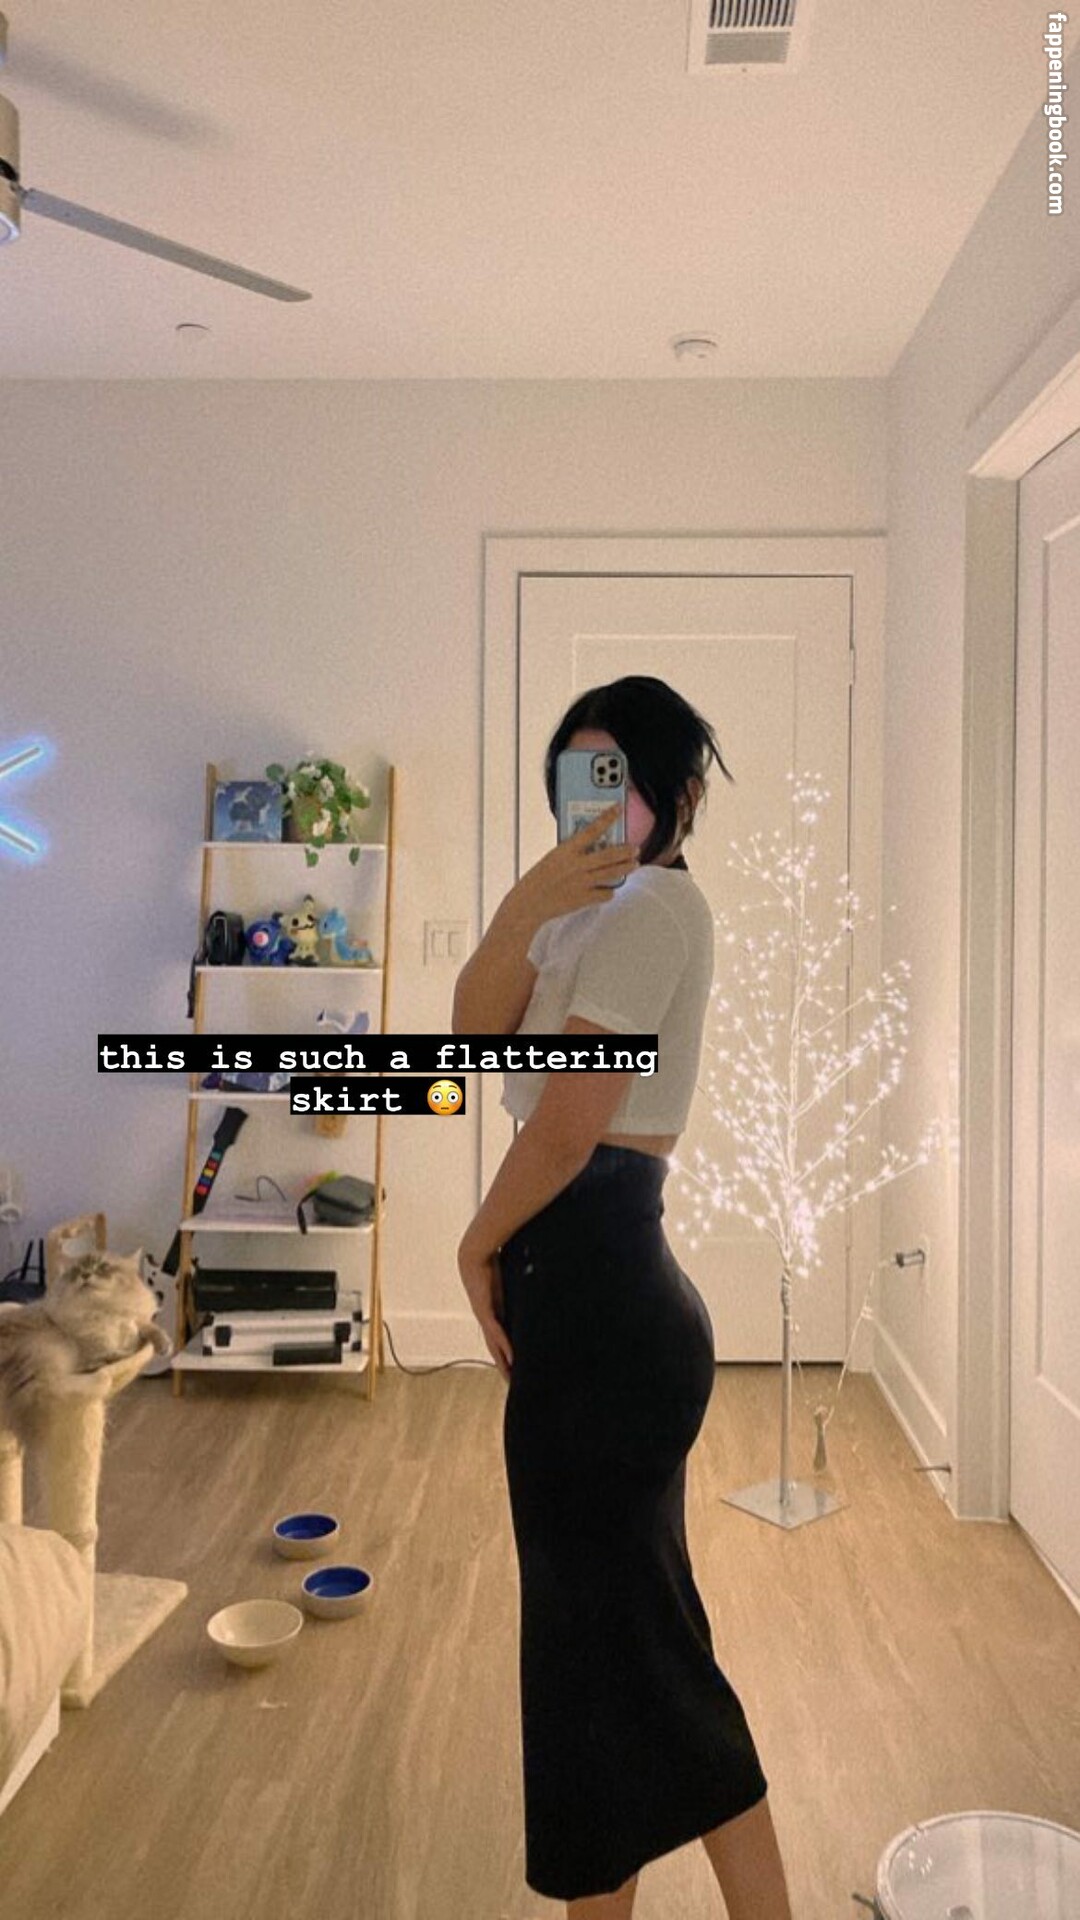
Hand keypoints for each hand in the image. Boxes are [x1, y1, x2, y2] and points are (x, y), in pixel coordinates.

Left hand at [457, 1238, 513, 1382]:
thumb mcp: (509, 1280)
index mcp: (493, 1313)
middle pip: (496, 1348)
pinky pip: (496, 1332)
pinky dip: (503, 1346)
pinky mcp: (485, 1310)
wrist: (474, 1253)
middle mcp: (487, 1319)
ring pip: (495, 1345)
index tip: (515, 1369)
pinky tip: (511, 1358)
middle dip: (504, 1366)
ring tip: (511, 1378)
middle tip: (513, 1383)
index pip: (500, 1339)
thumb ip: (521, 1286)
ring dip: (503, 1363)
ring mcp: (485, 1316)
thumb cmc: (492, 1263)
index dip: (507, 1355)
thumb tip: (537, 1282)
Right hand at [509, 802, 638, 925]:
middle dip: (625, 851)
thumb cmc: (538, 879)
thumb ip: (571, 854)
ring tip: (635, 864)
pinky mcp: (584, 899)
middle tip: (636, 848)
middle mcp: (576, 865)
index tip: (619, 809)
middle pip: (608, 855)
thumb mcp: (553, 859)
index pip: (591, 830)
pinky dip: (609, 891)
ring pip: (611, 873)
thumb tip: (590, 849)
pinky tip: (610, 889)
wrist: (528, 903)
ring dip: (625, 868)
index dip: (607, 818)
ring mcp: (582, 883)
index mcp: (566, 851)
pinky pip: (605, 894)